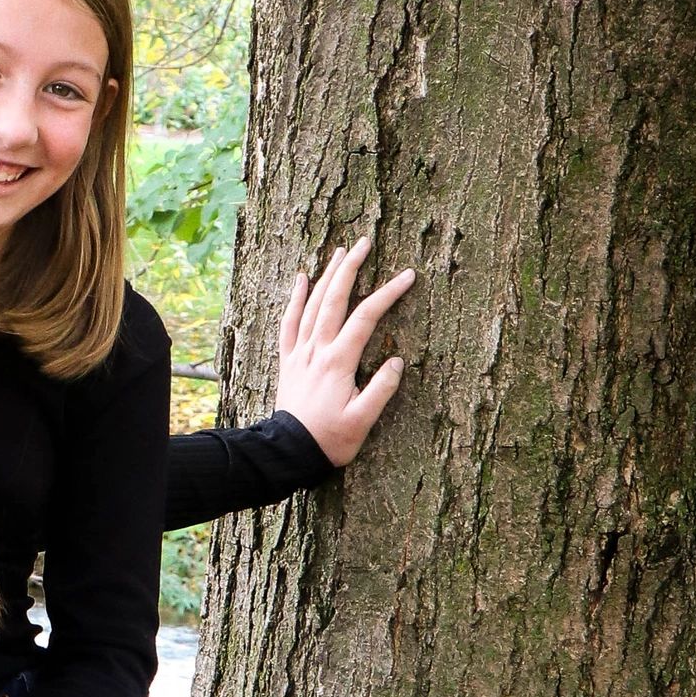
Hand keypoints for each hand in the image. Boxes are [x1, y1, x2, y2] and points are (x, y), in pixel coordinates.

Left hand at [275, 238, 415, 465]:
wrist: (288, 453)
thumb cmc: (329, 440)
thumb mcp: (362, 422)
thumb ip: (381, 390)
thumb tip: (397, 361)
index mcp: (338, 362)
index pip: (366, 317)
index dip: (388, 293)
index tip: (408, 276)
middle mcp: (317, 350)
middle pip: (334, 299)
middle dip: (351, 268)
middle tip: (364, 243)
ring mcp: (300, 353)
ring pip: (312, 305)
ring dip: (327, 276)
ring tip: (340, 251)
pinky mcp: (288, 361)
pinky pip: (289, 322)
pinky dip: (295, 299)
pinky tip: (301, 279)